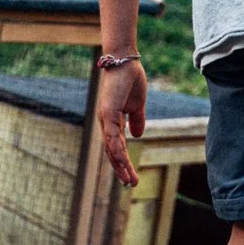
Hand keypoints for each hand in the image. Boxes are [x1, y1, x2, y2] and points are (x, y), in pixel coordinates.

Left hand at [97, 58, 147, 186]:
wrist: (125, 60)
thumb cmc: (130, 79)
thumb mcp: (137, 105)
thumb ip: (137, 120)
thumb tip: (137, 136)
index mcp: (113, 122)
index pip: (117, 148)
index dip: (123, 163)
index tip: (132, 177)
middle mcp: (106, 123)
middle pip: (112, 152)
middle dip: (121, 169)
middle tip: (131, 184)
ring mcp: (105, 118)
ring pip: (111, 147)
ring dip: (120, 164)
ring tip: (129, 179)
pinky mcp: (108, 111)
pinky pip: (112, 134)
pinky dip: (116, 148)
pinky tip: (122, 159)